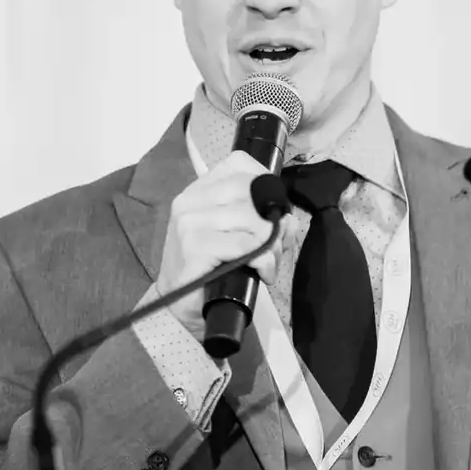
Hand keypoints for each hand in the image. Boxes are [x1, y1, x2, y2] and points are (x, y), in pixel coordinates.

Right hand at [154, 151, 285, 341]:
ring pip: (253, 220)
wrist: (182, 306)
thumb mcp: (241, 238)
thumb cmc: (212, 269)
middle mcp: (190, 200)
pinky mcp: (194, 246)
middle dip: (274, 223)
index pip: (239, 163)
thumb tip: (289, 219)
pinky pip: (246, 245)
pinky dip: (263, 261)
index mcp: (199, 190)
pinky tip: (261, 274)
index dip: (266, 183)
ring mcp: (189, 222)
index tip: (274, 210)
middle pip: (252, 192)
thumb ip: (268, 223)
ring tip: (268, 265)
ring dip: (272, 247)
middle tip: (275, 248)